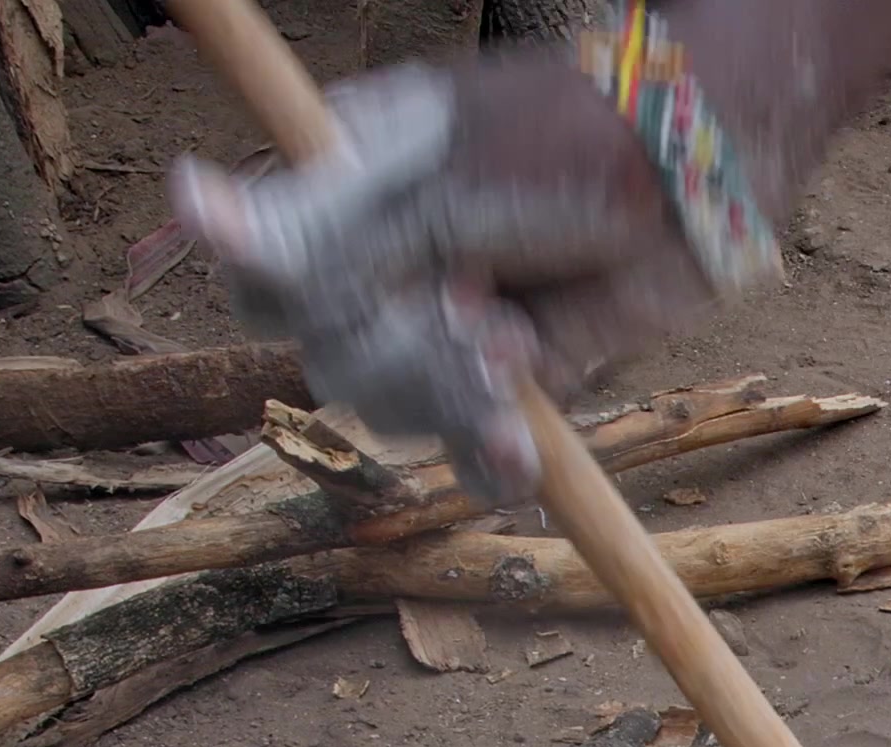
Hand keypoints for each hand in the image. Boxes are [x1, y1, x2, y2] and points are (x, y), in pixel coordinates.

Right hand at [172, 56, 717, 501]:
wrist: (705, 176)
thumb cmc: (568, 141)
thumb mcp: (431, 182)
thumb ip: (318, 228)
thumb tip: (186, 200)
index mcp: (344, 197)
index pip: (263, 284)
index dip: (292, 304)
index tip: (359, 287)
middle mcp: (388, 265)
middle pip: (329, 361)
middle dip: (398, 351)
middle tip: (472, 310)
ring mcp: (451, 325)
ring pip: (398, 409)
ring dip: (448, 396)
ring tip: (509, 345)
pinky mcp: (519, 378)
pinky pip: (472, 448)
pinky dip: (489, 461)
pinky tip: (518, 456)